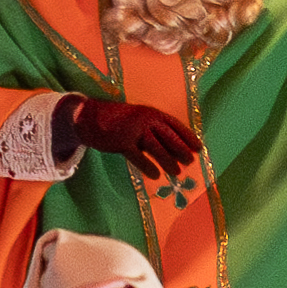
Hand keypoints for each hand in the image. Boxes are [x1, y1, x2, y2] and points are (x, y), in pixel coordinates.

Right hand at [55, 95, 203, 183]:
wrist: (88, 117)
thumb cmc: (116, 121)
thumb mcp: (137, 121)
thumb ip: (153, 132)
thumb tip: (172, 150)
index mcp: (150, 112)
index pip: (174, 124)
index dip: (188, 136)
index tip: (199, 148)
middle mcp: (144, 119)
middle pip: (168, 136)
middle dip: (181, 149)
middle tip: (190, 161)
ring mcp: (133, 129)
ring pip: (156, 147)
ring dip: (168, 160)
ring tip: (177, 172)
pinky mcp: (121, 141)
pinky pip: (138, 156)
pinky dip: (148, 166)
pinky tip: (155, 175)